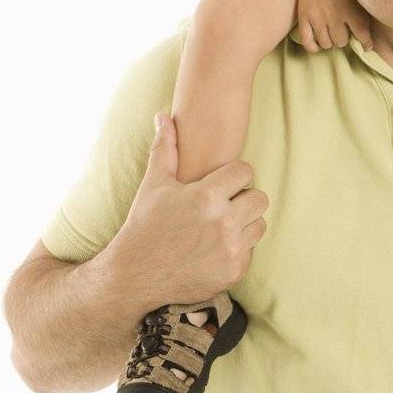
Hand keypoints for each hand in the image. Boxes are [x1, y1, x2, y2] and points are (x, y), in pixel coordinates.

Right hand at [106, 113, 269, 309]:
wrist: (133, 276)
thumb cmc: (143, 226)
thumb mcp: (154, 185)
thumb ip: (165, 148)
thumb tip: (163, 115)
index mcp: (206, 196)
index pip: (245, 171)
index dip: (233, 175)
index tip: (220, 183)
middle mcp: (223, 223)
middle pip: (259, 197)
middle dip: (243, 198)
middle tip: (223, 204)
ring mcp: (230, 250)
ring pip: (259, 224)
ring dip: (244, 223)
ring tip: (220, 225)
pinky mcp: (233, 272)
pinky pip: (251, 251)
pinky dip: (238, 249)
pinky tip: (215, 247)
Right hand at [296, 0, 373, 52]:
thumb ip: (364, 15)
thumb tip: (368, 41)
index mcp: (351, 10)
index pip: (362, 35)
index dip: (366, 43)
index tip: (366, 46)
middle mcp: (334, 16)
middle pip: (341, 41)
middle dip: (344, 38)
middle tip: (343, 30)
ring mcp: (317, 17)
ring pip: (326, 44)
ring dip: (330, 41)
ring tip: (331, 32)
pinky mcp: (304, 16)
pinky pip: (307, 41)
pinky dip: (313, 47)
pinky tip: (318, 44)